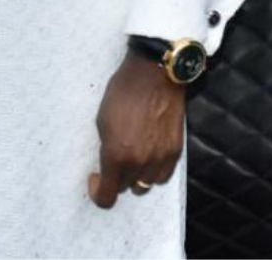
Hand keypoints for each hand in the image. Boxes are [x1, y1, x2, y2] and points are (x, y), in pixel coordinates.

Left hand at [88, 54, 184, 208]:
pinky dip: (155, 171)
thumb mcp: (102, 121)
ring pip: (146, 184)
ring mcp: (160, 157)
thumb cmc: (123, 92)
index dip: (98, 193)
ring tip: (135, 160)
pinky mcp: (176, 149)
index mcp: (116, 155)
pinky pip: (164, 174)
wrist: (155, 74)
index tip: (96, 178)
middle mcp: (139, 162)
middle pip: (126, 188)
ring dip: (137, 176)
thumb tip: (110, 161)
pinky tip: (151, 157)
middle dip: (117, 178)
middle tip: (115, 161)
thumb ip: (107, 148)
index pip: (107, 197)